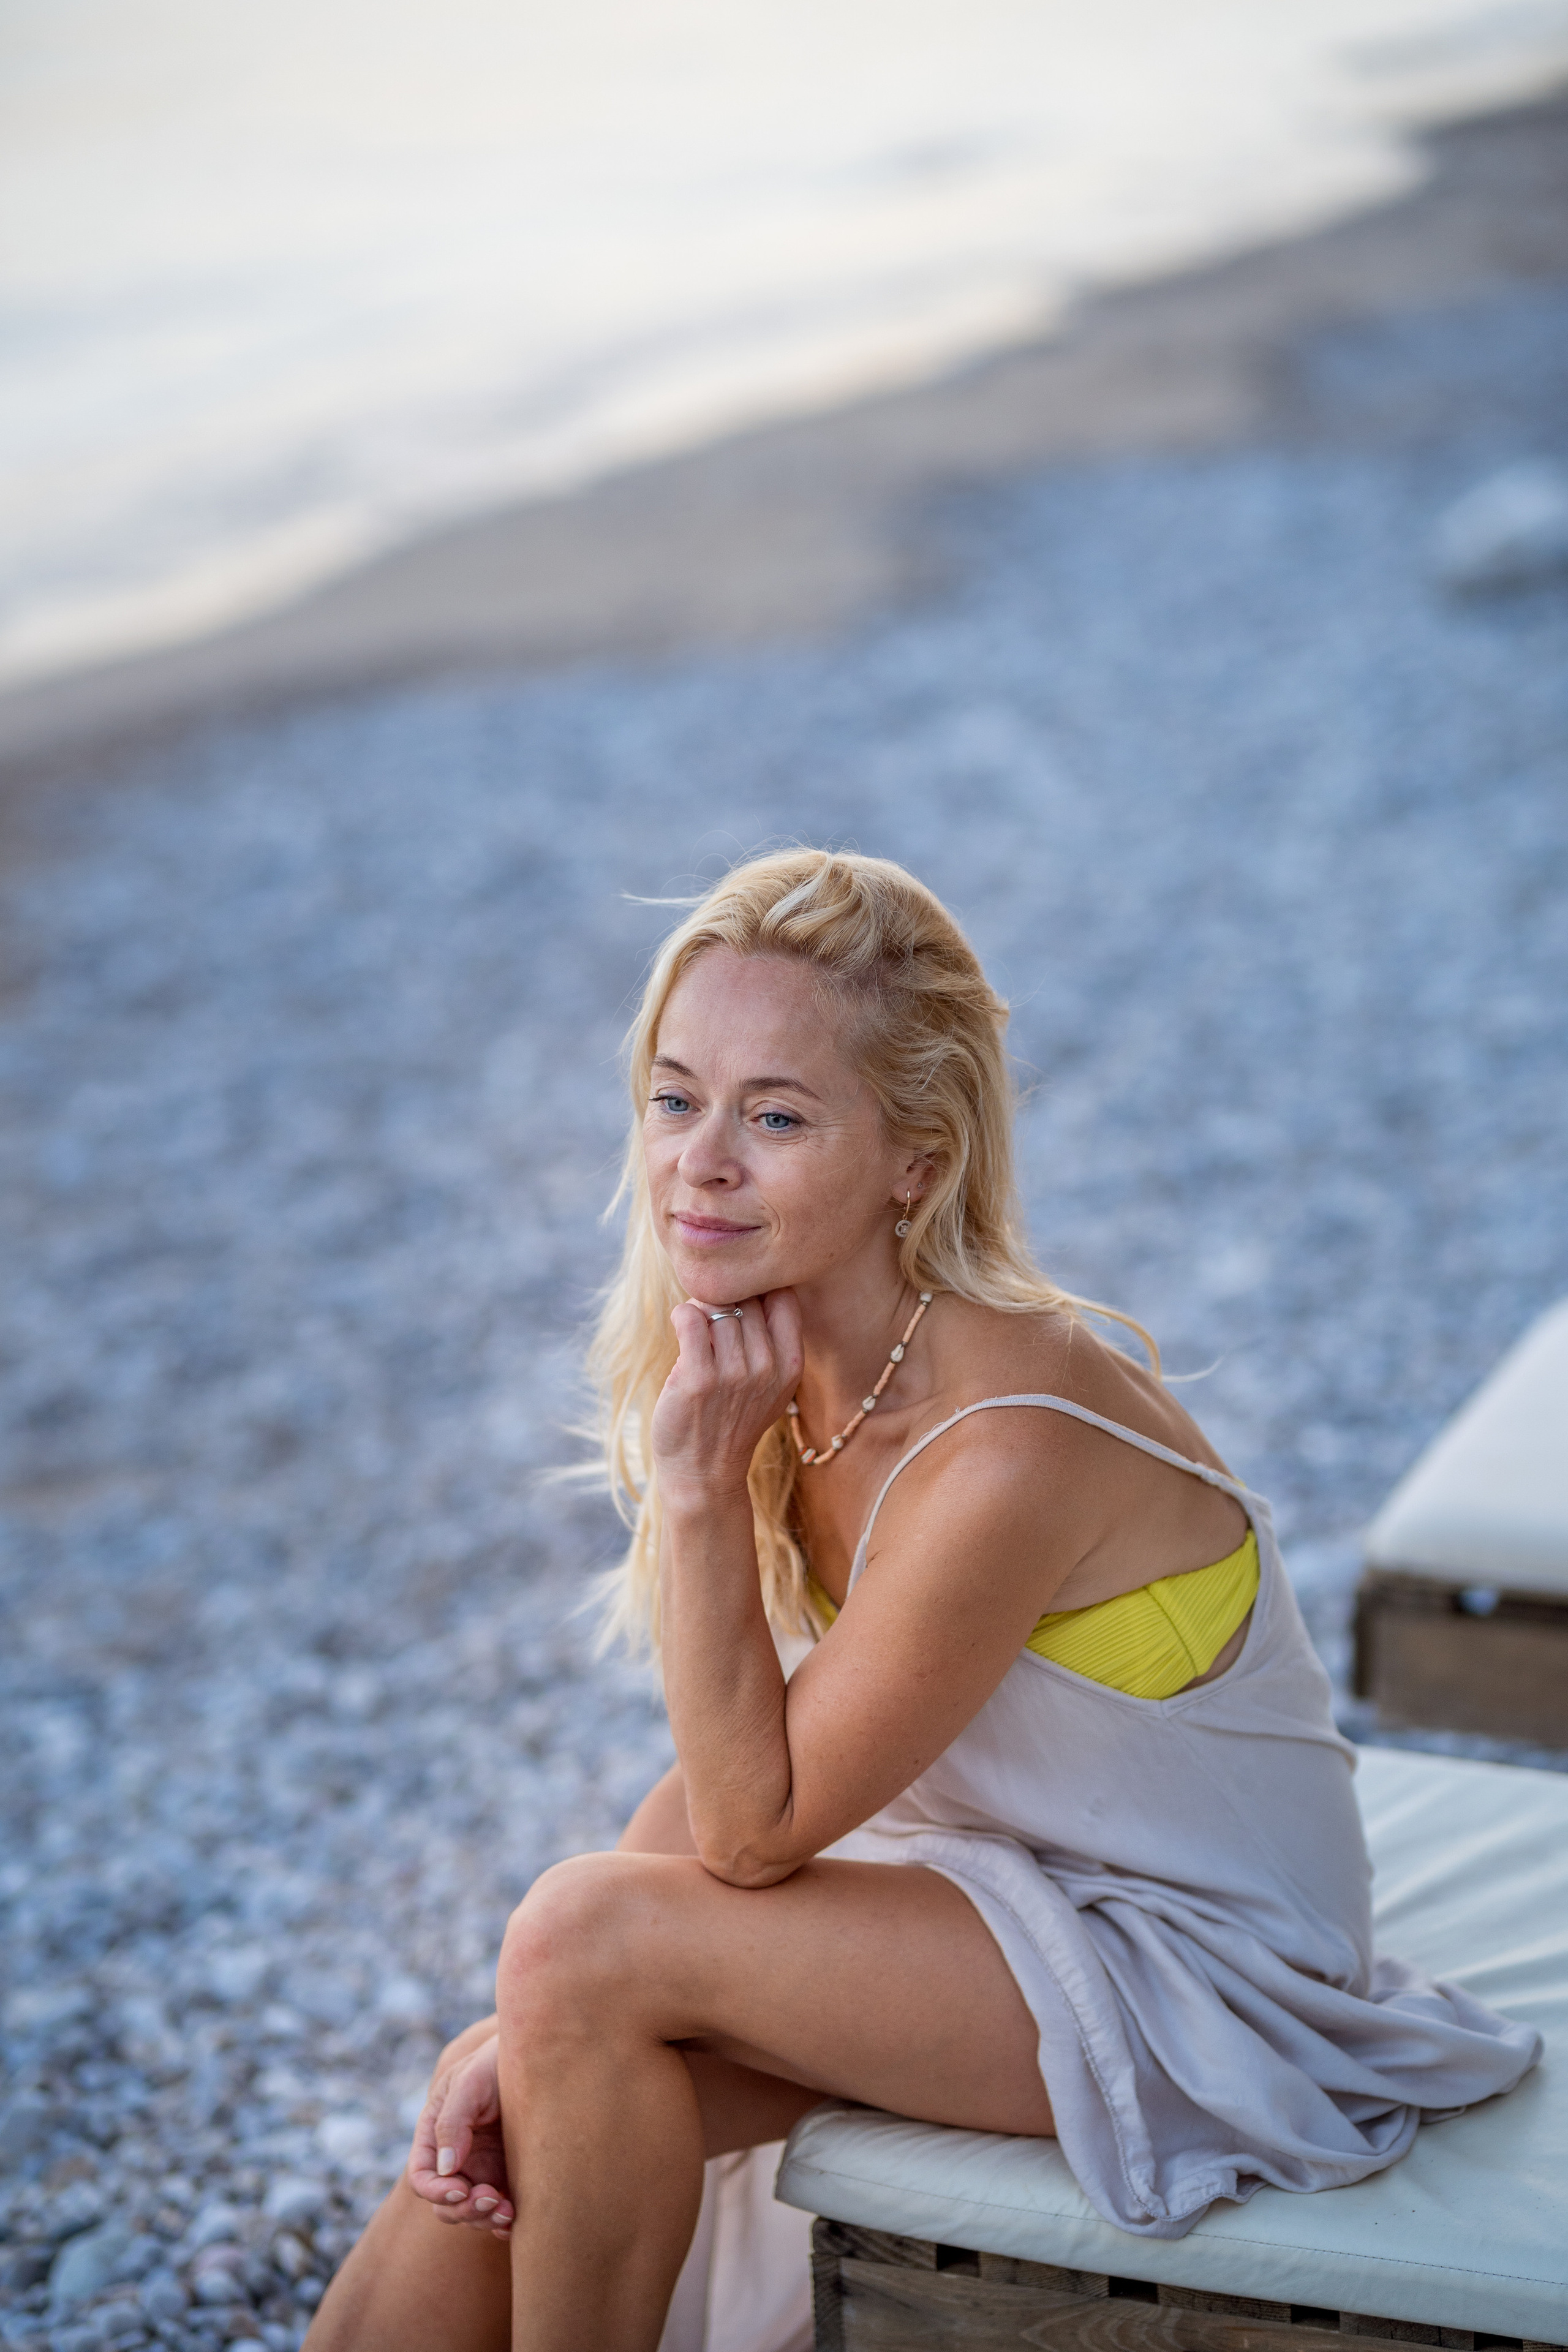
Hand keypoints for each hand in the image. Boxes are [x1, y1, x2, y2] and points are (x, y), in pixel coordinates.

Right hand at [406, 2020, 512, 2237]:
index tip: (460, 2189)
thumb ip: (453, 2121)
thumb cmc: (495, 2063)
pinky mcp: (506, 2177)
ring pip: (471, 2212)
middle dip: (464, 2208)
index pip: (422, 2177)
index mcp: (434, 2136)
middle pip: (445, 2202)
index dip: (435, 2191)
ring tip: (507, 2211)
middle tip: (490, 2198)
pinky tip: (515, 2221)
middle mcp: (454, 2159)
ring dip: (485, 2218)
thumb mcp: (470, 2081)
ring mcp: (480, 2170)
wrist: (536, 2058)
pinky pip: (497, 2211)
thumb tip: (445, 2167)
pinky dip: (502, 2223)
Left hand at [651, 1290, 802, 1503]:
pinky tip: (682, 1327)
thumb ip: (775, 1340)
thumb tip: (758, 1284)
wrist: (705, 1473)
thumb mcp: (774, 1386)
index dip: (759, 1289)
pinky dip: (681, 1315)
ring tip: (696, 1331)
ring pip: (716, 1304)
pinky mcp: (697, 1378)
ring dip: (700, 1309)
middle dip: (725, 1299)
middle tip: (712, 1318)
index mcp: (791, 1363)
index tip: (742, 1301)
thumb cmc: (733, 1421)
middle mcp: (767, 1367)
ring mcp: (733, 1373)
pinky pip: (689, 1317)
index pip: (783, 1295)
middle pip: (746, 1296)